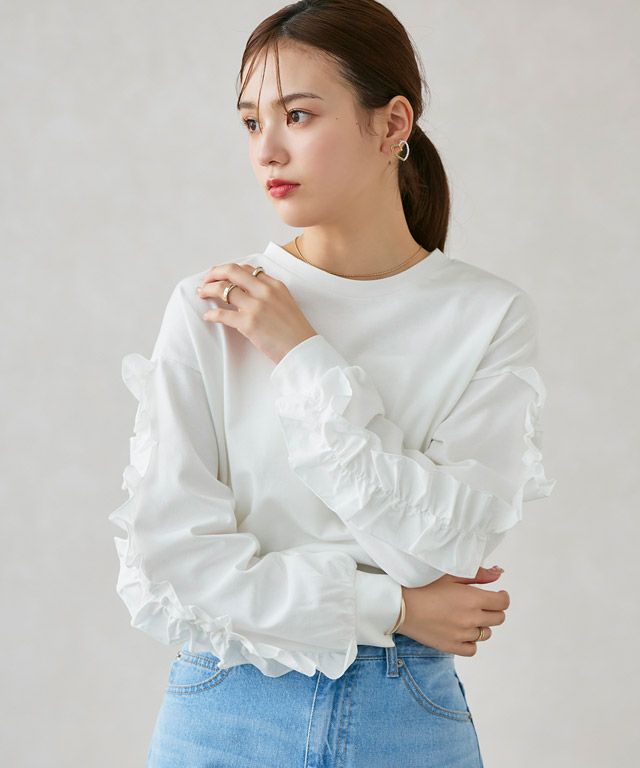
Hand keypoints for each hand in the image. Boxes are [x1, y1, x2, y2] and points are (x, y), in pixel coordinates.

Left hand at [197, 262, 317, 364]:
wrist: (303, 350)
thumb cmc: (295, 332)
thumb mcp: (286, 304)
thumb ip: (269, 295)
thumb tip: (247, 293)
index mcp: (275, 285)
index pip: (247, 269)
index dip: (229, 270)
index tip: (221, 276)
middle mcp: (265, 291)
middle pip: (231, 271)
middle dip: (214, 273)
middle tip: (206, 280)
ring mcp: (256, 306)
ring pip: (223, 289)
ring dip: (208, 290)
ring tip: (202, 294)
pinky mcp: (249, 323)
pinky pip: (222, 314)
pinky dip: (211, 314)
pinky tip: (208, 316)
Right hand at [398, 566, 509, 655]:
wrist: (400, 605)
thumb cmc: (423, 585)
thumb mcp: (450, 574)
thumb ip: (478, 574)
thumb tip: (499, 573)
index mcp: (473, 599)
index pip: (502, 602)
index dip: (501, 597)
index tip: (496, 594)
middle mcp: (471, 618)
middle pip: (498, 619)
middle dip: (493, 610)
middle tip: (480, 604)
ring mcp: (462, 635)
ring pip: (486, 634)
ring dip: (481, 625)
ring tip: (466, 616)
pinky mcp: (452, 647)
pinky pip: (472, 649)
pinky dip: (470, 641)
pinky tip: (461, 632)